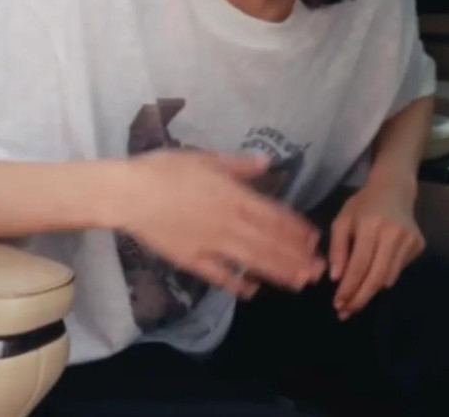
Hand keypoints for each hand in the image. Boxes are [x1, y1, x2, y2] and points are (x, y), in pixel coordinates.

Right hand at [116, 150, 324, 299]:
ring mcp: (211, 244)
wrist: (130, 193)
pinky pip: (219, 275)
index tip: (314, 239)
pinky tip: (252, 291)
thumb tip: (267, 162)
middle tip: (318, 270)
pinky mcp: (192, 260)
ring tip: (299, 282)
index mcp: (233, 196)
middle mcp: (228, 223)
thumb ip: (239, 165)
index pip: (273, 215)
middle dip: (295, 257)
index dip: (295, 229)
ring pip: (251, 261)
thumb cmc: (166, 169)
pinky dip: (237, 284)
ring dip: (277, 272)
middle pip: (268, 243)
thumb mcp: (206, 158)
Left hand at [329, 175, 424, 319]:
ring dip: (371, 291)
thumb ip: (337, 248)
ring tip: (356, 298)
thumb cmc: (364, 204)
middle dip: (360, 298)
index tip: (338, 304)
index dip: (348, 288)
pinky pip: (398, 270)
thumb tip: (336, 278)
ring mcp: (409, 239)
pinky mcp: (419, 245)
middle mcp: (393, 233)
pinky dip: (384, 276)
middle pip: (376, 277)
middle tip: (346, 312)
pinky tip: (375, 272)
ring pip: (389, 278)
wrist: (394, 188)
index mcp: (371, 224)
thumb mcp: (343, 220)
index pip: (359, 265)